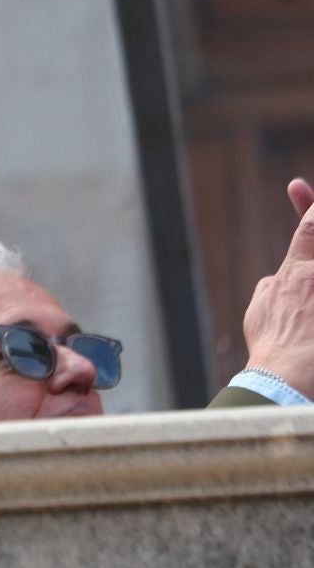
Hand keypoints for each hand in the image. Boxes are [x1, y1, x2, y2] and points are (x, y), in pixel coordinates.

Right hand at [240, 178, 313, 396]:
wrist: (286, 381)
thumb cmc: (271, 350)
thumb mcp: (259, 310)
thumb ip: (272, 287)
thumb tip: (277, 279)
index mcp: (298, 273)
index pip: (311, 225)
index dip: (310, 203)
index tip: (299, 186)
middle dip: (313, 231)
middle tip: (305, 271)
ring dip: (308, 291)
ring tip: (301, 307)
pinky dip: (313, 307)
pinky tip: (308, 319)